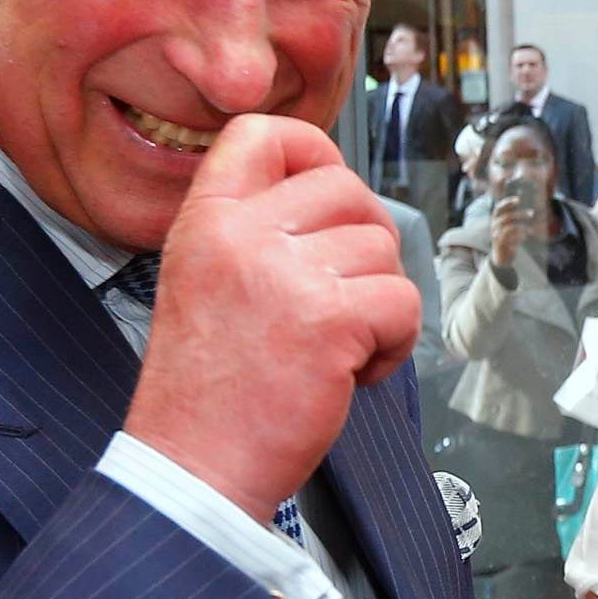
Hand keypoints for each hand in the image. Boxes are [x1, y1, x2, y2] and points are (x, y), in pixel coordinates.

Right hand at [123, 117, 420, 526]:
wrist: (193, 466)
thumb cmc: (207, 387)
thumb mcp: (203, 278)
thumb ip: (255, 229)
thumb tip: (337, 194)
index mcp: (206, 219)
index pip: (266, 132)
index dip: (314, 153)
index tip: (327, 198)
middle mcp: (242, 234)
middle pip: (347, 190)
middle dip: (364, 243)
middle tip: (342, 297)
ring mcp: (287, 274)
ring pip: (383, 249)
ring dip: (378, 302)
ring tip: (337, 346)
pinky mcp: (332, 320)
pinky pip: (404, 301)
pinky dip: (395, 343)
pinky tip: (354, 371)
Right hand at [489, 197, 533, 268]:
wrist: (501, 258)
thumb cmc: (507, 240)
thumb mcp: (509, 228)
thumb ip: (514, 220)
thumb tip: (526, 210)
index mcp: (496, 220)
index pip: (498, 208)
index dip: (507, 203)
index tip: (518, 200)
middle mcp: (494, 226)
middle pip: (507, 216)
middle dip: (520, 214)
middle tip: (532, 213)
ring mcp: (496, 235)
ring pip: (509, 226)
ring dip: (522, 226)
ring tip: (532, 229)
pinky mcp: (499, 244)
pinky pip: (509, 238)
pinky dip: (518, 236)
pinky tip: (525, 237)